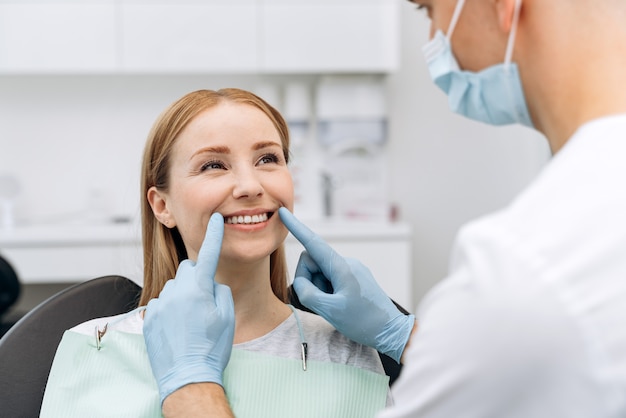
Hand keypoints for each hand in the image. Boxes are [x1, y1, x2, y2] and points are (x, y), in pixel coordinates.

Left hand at [143, 213, 234, 403]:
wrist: (188, 377)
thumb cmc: (211, 349)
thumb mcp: (227, 317)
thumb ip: (220, 292)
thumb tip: (212, 284)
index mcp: (198, 289)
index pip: (208, 255)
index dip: (214, 235)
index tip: (214, 219)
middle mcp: (176, 292)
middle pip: (188, 270)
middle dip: (197, 278)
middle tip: (206, 301)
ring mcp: (160, 305)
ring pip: (175, 287)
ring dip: (183, 296)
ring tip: (191, 321)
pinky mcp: (148, 318)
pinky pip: (163, 304)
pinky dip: (171, 310)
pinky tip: (179, 329)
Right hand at [279, 208, 414, 362]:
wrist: (391, 331)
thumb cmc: (364, 322)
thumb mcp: (331, 311)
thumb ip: (308, 294)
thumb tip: (300, 284)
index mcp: (341, 267)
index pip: (313, 243)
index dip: (296, 228)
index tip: (284, 212)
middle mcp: (346, 263)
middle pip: (313, 262)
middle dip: (309, 280)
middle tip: (320, 303)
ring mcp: (351, 271)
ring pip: (321, 273)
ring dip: (319, 289)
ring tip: (333, 307)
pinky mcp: (354, 279)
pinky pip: (331, 279)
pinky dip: (327, 292)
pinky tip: (339, 306)